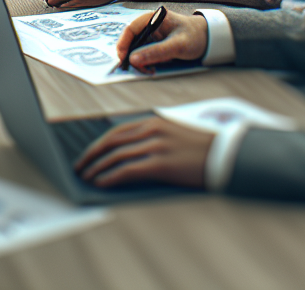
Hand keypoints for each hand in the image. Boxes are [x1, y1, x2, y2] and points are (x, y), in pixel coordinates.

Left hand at [74, 116, 213, 188]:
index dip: (98, 144)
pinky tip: (101, 183)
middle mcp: (151, 130)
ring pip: (115, 156)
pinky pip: (127, 170)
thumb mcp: (173, 134)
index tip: (88, 154)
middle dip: (91, 155)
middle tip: (79, 166)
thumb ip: (152, 138)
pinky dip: (110, 177)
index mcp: (153, 122)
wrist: (224, 154)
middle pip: (111, 142)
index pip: (116, 131)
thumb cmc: (200, 149)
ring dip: (96, 167)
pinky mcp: (160, 164)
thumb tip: (129, 152)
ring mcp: (155, 146)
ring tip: (86, 177)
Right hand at [113, 10, 208, 73]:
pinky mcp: (156, 43)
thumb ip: (156, 52)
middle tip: (136, 69)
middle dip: (132, 55)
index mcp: (152, 18)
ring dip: (139, 61)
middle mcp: (149, 25)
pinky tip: (153, 67)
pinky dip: (146, 62)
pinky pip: (145, 53)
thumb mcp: (177, 45)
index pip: (130, 29)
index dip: (123, 44)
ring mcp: (152, 34)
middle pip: (132, 40)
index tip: (123, 59)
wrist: (208, 38)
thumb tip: (133, 59)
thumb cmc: (194, 36)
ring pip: (137, 49)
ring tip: (149, 70)